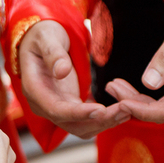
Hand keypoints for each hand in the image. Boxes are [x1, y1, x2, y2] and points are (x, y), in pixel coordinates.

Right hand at [19, 21, 129, 137]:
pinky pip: (88, 120)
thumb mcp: (46, 37)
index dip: (79, 113)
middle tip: (124, 110)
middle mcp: (45, 106)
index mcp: (35, 90)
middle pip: (72, 124)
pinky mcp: (70, 108)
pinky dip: (105, 118)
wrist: (40, 40)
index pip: (56, 110)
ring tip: (128, 110)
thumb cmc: (42, 35)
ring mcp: (58, 109)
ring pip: (83, 127)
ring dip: (105, 123)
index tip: (101, 109)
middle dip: (99, 121)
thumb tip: (62, 72)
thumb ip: (53, 54)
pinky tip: (123, 110)